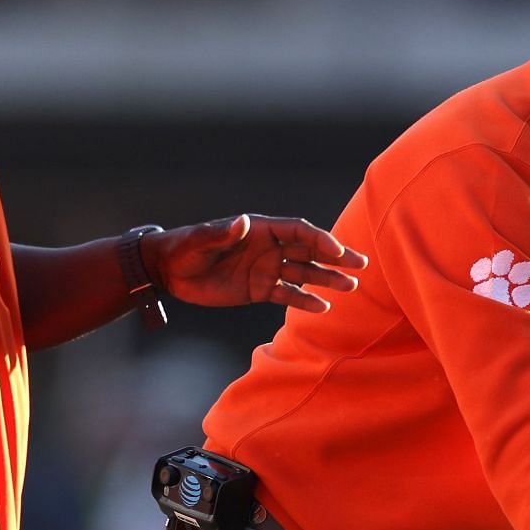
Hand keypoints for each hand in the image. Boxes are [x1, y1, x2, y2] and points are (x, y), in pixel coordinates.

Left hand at [143, 215, 366, 313]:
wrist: (169, 271)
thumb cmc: (183, 248)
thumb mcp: (199, 241)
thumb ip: (221, 233)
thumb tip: (240, 222)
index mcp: (258, 230)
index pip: (298, 232)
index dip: (319, 239)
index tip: (336, 251)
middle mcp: (268, 248)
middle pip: (309, 250)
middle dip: (335, 256)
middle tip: (360, 264)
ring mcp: (266, 269)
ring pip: (304, 273)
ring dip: (327, 279)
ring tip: (350, 287)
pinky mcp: (259, 290)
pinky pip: (287, 294)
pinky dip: (305, 300)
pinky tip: (323, 307)